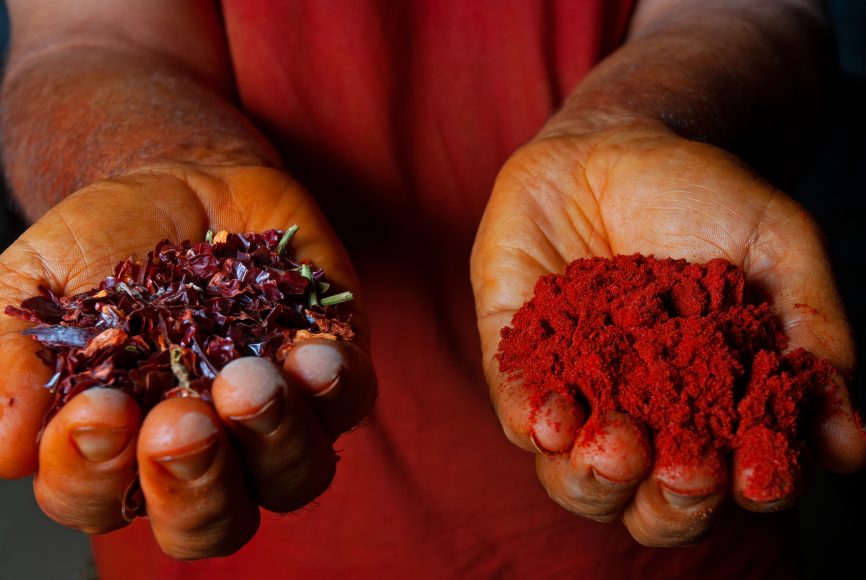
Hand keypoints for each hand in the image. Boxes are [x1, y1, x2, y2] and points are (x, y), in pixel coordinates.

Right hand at [0, 164, 375, 558]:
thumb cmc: (103, 244)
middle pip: (214, 522)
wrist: (181, 179)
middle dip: (197, 485)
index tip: (98, 406)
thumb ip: (12, 361)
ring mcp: (279, 415)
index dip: (94, 474)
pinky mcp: (334, 367)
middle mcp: (209, 451)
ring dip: (276, 440)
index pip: (103, 501)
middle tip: (182, 419)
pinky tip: (311, 351)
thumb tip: (5, 451)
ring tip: (248, 379)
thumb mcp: (39, 284)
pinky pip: (351, 401)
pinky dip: (336, 387)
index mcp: (122, 450)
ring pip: (297, 477)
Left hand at [471, 126, 865, 546]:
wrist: (614, 144)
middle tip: (687, 468)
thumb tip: (848, 446)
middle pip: (647, 501)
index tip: (761, 474)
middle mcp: (638, 416)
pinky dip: (533, 423)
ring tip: (617, 444)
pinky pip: (515, 409)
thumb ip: (813, 331)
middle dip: (670, 501)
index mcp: (706, 406)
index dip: (750, 489)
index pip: (731, 479)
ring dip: (595, 477)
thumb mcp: (778, 247)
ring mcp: (573, 393)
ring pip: (574, 475)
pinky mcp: (515, 360)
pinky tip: (554, 416)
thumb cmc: (703, 196)